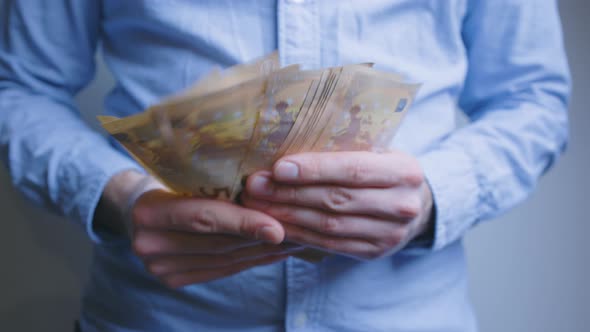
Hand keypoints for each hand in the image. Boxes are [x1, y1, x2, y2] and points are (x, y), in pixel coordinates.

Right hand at [97, 172, 299, 287]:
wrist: (134, 207)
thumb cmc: (166, 181)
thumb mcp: (182, 172)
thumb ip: (213, 181)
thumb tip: (267, 184)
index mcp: (148, 210)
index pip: (203, 217)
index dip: (243, 223)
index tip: (278, 227)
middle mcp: (149, 243)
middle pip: (217, 243)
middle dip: (260, 237)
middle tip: (297, 230)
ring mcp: (159, 267)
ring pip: (224, 260)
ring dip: (262, 252)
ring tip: (293, 240)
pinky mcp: (173, 279)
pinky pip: (221, 271)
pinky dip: (251, 261)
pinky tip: (274, 252)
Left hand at [242, 151, 433, 259]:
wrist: (415, 204)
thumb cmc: (383, 168)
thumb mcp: (377, 150)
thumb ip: (344, 147)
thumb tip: (286, 139)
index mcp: (405, 171)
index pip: (353, 170)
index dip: (314, 169)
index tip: (278, 168)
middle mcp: (402, 205)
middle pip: (336, 199)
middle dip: (290, 193)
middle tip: (255, 186)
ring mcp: (390, 234)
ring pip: (329, 226)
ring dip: (288, 216)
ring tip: (257, 205)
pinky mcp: (374, 252)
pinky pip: (330, 245)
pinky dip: (299, 234)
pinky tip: (275, 224)